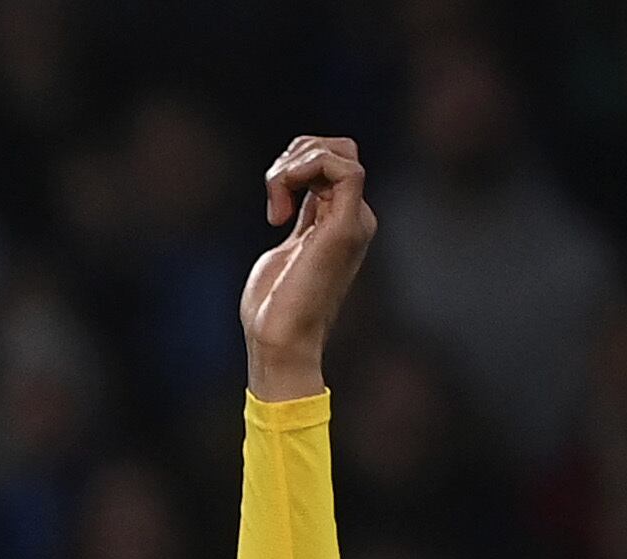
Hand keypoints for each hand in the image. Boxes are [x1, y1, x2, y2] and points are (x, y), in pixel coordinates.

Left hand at [243, 135, 373, 403]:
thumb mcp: (285, 250)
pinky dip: (307, 168)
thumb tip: (289, 195)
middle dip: (296, 155)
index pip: (330, 162)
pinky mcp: (346, 228)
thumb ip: (298, 218)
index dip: (295, 164)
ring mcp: (353, 221)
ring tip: (275, 203)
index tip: (272, 206)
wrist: (279, 342)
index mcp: (339, 219)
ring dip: (294, 163)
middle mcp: (353, 216)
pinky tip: (281, 200)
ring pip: (339, 152)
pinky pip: (344, 169)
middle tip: (273, 194)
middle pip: (338, 148)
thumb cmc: (272, 309)